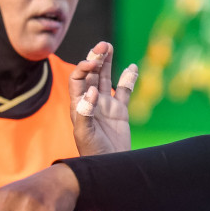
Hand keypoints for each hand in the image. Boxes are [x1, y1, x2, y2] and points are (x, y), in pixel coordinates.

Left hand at [69, 41, 138, 155]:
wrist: (110, 166)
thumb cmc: (92, 152)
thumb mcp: (85, 134)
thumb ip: (86, 113)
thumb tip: (91, 92)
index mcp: (79, 105)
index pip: (78, 79)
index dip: (83, 68)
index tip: (92, 64)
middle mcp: (91, 101)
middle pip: (91, 74)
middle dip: (95, 58)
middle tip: (103, 44)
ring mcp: (106, 105)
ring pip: (106, 78)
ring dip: (107, 63)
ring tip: (109, 47)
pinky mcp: (120, 111)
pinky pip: (124, 91)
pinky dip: (128, 79)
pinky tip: (132, 68)